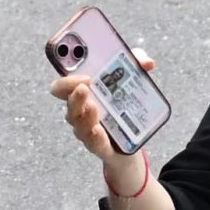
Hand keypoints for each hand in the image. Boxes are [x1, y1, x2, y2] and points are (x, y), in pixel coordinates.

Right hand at [48, 49, 156, 181]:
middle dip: (73, 94)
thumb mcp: (131, 78)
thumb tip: (147, 63)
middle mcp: (81, 112)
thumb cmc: (123, 103)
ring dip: (84, 115)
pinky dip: (94, 136)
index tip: (82, 75)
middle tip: (85, 85)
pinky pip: (93, 143)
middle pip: (69, 104)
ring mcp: (88, 130)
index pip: (62, 88)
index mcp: (82, 94)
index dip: (66, 81)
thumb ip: (136, 65)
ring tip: (93, 106)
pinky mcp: (100, 146)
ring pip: (78, 124)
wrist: (134, 137)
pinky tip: (98, 130)